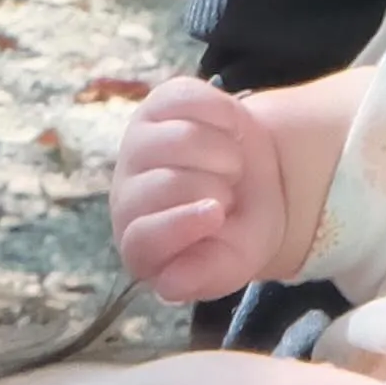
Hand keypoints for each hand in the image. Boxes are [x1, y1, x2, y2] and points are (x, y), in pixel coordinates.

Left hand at [112, 75, 299, 301]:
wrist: (258, 181)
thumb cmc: (239, 230)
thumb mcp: (236, 261)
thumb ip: (206, 275)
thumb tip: (169, 285)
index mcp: (140, 244)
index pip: (141, 238)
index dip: (179, 226)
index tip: (218, 215)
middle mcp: (128, 194)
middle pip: (167, 184)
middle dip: (215, 188)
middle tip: (228, 196)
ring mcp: (138, 144)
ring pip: (180, 139)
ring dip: (224, 153)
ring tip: (229, 168)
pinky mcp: (158, 104)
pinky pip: (190, 98)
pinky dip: (224, 114)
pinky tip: (228, 132)